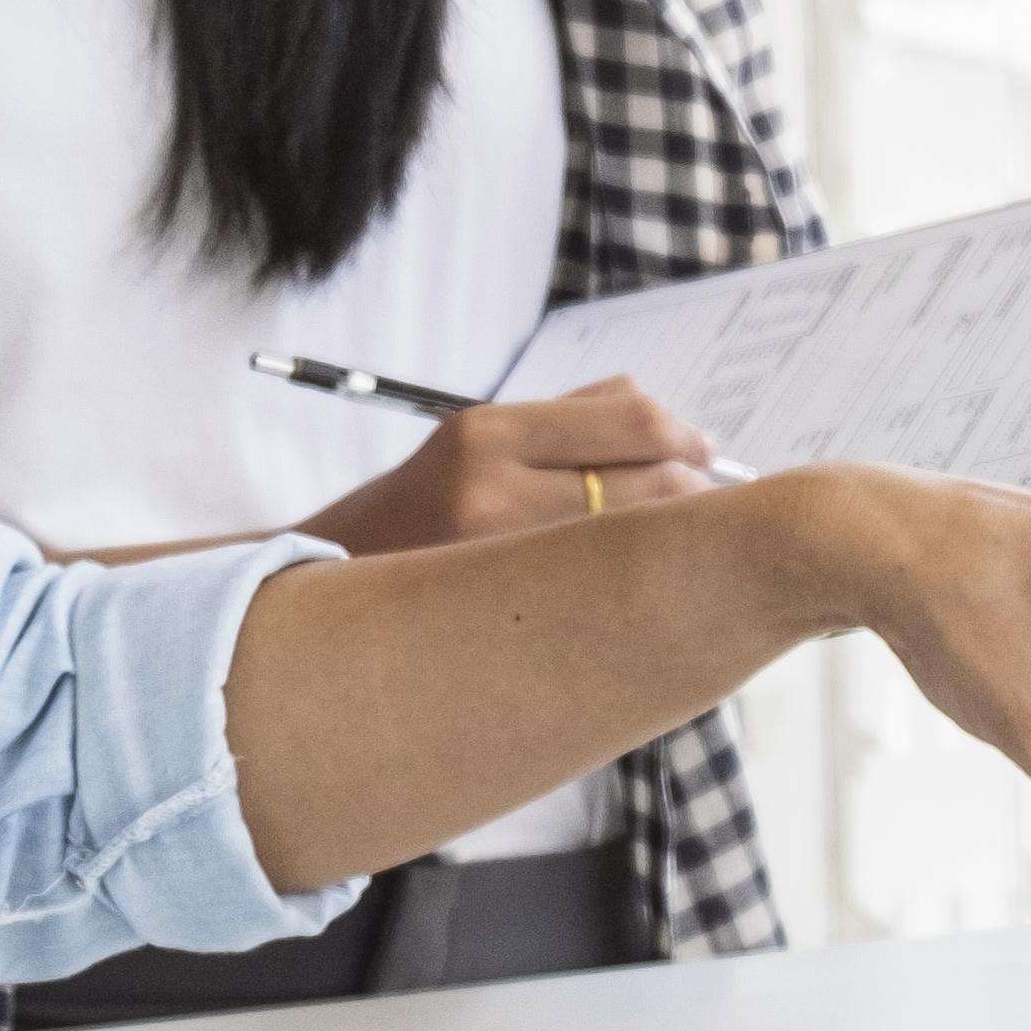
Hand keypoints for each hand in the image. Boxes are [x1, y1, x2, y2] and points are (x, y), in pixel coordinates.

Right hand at [299, 380, 720, 556]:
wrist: (324, 587)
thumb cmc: (420, 509)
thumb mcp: (475, 440)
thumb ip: (570, 418)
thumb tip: (669, 421)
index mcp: (485, 432)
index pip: (633, 422)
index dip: (687, 435)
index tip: (706, 448)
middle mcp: (493, 492)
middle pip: (655, 481)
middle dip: (695, 488)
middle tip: (701, 499)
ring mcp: (501, 562)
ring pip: (645, 538)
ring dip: (675, 537)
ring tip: (667, 541)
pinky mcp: (508, 613)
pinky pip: (611, 586)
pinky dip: (638, 576)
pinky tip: (633, 581)